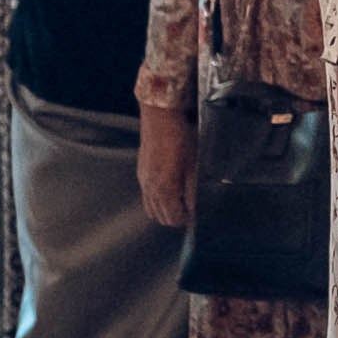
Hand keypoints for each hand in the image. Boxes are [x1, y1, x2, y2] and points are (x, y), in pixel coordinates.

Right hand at [138, 104, 196, 228]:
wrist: (161, 116)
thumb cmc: (180, 137)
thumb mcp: (193, 165)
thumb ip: (192, 191)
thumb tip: (193, 210)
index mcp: (164, 189)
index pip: (173, 218)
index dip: (186, 221)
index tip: (195, 216)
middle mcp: (150, 188)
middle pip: (160, 217)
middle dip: (175, 218)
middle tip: (190, 211)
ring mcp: (143, 179)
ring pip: (151, 208)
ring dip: (165, 210)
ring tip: (180, 202)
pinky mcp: (141, 171)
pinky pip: (146, 195)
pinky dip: (157, 199)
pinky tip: (169, 189)